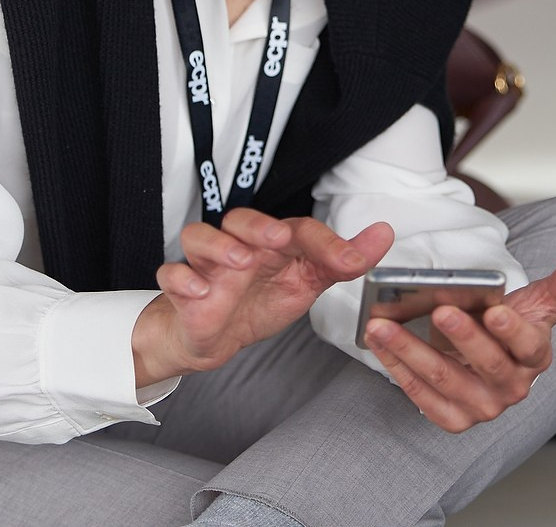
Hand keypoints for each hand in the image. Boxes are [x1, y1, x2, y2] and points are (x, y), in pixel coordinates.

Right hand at [133, 210, 394, 385]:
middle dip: (258, 226)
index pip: (299, 229)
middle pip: (241, 218)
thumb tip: (384, 233)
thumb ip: (344, 260)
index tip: (350, 261)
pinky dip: (181, 279)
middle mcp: (239, 244)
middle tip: (278, 239)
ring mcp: (207, 265)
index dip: (326, 242)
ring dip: (218, 245)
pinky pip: (171, 275)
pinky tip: (198, 291)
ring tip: (239, 261)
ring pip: (199, 236)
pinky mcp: (182, 289)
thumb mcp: (308, 283)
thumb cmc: (261, 299)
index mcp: (274, 241)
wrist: (218, 335)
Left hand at [363, 252, 555, 433]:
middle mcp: (512, 387)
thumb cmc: (513, 323)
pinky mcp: (454, 418)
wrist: (489, 352)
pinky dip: (399, 372)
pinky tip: (381, 347)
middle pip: (486, 364)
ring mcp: (483, 407)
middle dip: (461, 337)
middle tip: (440, 310)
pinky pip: (423, 400)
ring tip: (385, 325)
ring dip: (412, 352)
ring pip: (446, 381)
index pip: (529, 345)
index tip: (496, 310)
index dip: (512, 330)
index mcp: (536, 355)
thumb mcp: (542, 297)